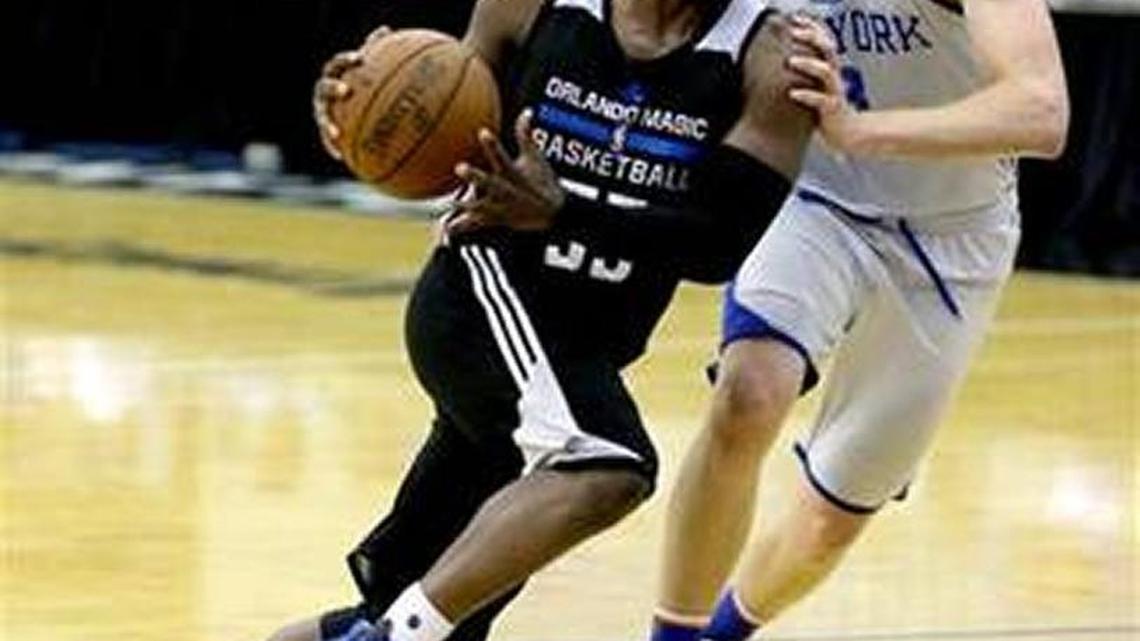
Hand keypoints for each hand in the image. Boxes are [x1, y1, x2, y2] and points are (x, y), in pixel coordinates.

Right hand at [312, 26, 391, 159]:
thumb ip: (373, 51)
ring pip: (322, 119)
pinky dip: (332, 148)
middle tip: (347, 90)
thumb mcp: (366, 70)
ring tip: (337, 135)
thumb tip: (385, 29)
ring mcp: (322, 113)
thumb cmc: (359, 86)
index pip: (337, 65)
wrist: (345, 108)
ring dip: (328, 126)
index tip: (360, 59)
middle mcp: (324, 94)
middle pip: (324, 88)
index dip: (346, 61)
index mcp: (334, 77)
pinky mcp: (325, 131)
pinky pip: (327, 141)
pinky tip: (340, 158)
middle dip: (333, 88)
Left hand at [447, 109, 563, 233]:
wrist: (552, 213)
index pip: (502, 156)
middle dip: (475, 176)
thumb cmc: (542, 181)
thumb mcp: (536, 157)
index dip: (493, 145)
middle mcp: (504, 190)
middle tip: (460, 167)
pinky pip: (475, 223)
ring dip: (462, 204)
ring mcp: (498, 206)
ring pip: (478, 206)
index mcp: (513, 173)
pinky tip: (446, 228)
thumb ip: (526, 135)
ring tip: (448, 202)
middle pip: (487, 182)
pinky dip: (460, 226)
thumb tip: (527, 112)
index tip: (483, 132)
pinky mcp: (494, 219)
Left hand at [785, 15, 861, 153]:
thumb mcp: (817, 87)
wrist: (848, 135)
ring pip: (826, 72)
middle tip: (795, 32)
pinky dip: (807, 95)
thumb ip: (807, 74)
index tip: (797, 20)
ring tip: (791, 61)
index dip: (813, 29)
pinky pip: (821, 101)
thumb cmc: (829, 111)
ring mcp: (834, 93)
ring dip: (809, 64)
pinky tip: (793, 94)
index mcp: (829, 70)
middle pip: (828, 49)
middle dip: (813, 38)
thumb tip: (784, 61)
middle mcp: (834, 78)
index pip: (824, 43)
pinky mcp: (833, 110)